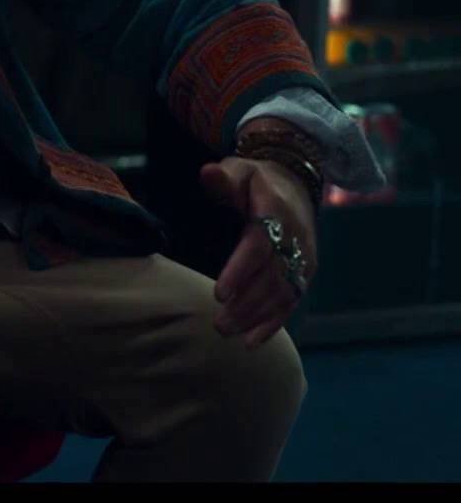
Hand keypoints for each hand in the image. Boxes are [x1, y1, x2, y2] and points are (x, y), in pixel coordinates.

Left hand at [200, 156, 317, 348]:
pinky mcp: (304, 273)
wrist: (294, 184)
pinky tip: (252, 341)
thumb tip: (207, 174)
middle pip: (271, 278)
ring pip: (282, 294)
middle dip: (246, 304)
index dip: (240, 271)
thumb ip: (224, 178)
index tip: (219, 293)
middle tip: (218, 324)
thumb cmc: (254, 180)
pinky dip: (273, 323)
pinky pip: (291, 301)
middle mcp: (295, 239)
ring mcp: (303, 259)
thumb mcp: (239, 170)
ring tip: (227, 331)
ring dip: (256, 317)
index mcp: (277, 214)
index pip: (259, 246)